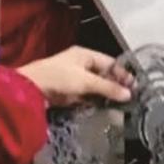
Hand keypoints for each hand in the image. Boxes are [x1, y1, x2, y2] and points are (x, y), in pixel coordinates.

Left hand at [18, 46, 133, 106]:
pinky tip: (101, 109)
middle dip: (114, 86)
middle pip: (102, 75)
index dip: (122, 73)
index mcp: (85, 54)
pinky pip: (85, 97)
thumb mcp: (86, 81)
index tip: (134, 86)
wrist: (30, 89)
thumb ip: (108, 87)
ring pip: (94, 87)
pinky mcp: (67, 93)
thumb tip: (128, 94)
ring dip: (103, 96)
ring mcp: (73, 79)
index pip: (109, 62)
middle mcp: (80, 64)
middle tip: (127, 98)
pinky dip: (92, 102)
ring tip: (118, 106)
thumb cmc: (59, 77)